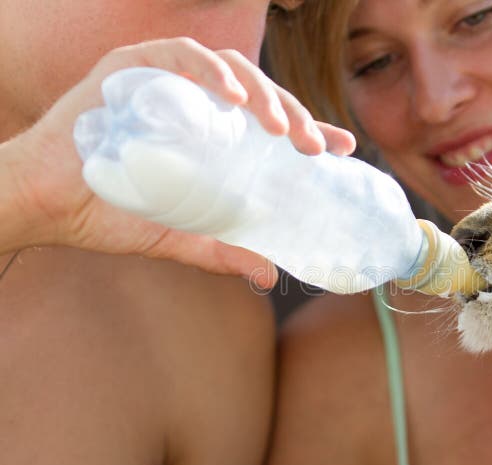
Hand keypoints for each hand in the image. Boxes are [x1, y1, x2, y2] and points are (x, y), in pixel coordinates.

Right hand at [3, 37, 355, 285]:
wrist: (43, 206)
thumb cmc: (107, 212)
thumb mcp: (179, 234)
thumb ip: (222, 249)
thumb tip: (269, 276)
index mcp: (208, 132)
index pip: (269, 122)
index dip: (309, 128)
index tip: (342, 148)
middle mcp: (192, 102)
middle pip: (258, 95)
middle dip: (293, 117)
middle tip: (315, 149)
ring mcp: (163, 81)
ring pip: (230, 69)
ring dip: (263, 94)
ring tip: (282, 130)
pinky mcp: (131, 69)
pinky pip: (179, 54)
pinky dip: (210, 70)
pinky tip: (234, 97)